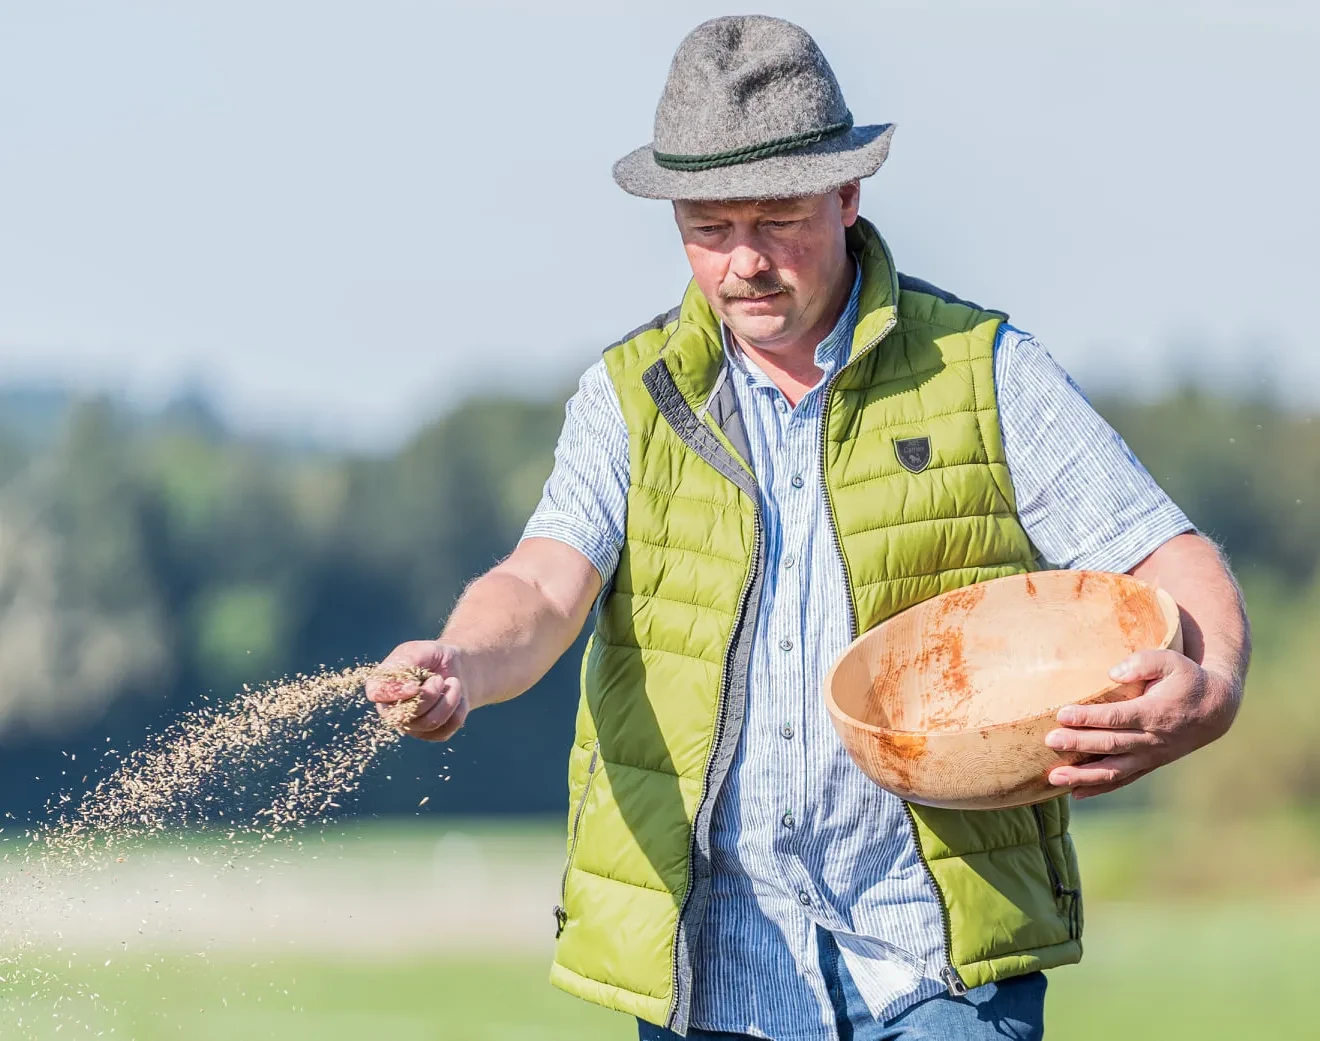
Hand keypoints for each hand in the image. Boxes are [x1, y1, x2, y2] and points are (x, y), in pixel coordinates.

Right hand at [365, 640, 469, 741]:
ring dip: (448, 700)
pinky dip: (458, 710)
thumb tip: (405, 685)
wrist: (457, 668)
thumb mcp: (419, 650)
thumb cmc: (432, 657)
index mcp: (382, 685)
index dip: (395, 692)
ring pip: (429, 723)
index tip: (415, 685)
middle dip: (430, 694)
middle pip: (407, 714)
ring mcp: (411, 725)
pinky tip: (457, 698)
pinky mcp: (431, 734)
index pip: (376, 693)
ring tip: (453, 683)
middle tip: (439, 678)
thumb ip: (407, 661)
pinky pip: (446, 730)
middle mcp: (392, 709)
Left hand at [1044, 649, 1241, 799]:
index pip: (1117, 717)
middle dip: (1078, 744)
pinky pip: (1121, 780)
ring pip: (1113, 771)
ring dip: (1083, 776)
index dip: (1089, 717)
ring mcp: (1149, 756)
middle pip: (1110, 744)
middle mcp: (1151, 739)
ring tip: (1054, 778)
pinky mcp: (1147, 765)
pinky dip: (1099, 788)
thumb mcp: (1172, 661)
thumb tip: (1113, 673)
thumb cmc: (1185, 680)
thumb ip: (1144, 662)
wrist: (1213, 711)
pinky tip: (1074, 793)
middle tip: (1050, 741)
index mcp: (1154, 712)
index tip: (1063, 714)